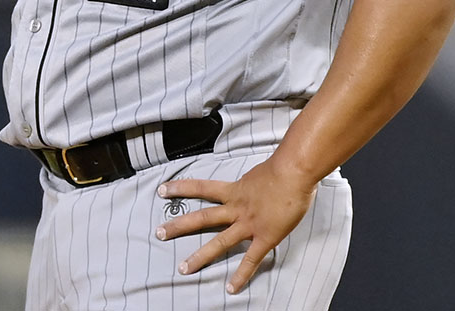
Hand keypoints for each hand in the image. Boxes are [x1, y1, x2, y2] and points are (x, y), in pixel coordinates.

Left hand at [155, 156, 317, 294]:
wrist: (295, 172)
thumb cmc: (284, 166)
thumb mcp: (263, 170)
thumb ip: (255, 181)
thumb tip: (257, 182)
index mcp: (236, 190)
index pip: (202, 188)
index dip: (181, 188)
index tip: (163, 190)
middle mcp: (237, 207)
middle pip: (202, 218)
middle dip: (179, 226)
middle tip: (159, 233)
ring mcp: (248, 224)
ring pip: (219, 242)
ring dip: (200, 257)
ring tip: (182, 269)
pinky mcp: (264, 237)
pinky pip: (250, 260)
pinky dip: (241, 275)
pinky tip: (231, 288)